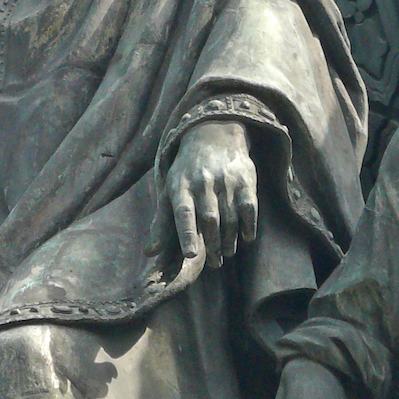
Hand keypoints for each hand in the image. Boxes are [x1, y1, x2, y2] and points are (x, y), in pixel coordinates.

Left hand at [163, 119, 257, 268]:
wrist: (213, 134)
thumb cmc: (187, 171)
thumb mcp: (170, 190)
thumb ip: (162, 223)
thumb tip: (150, 253)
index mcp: (180, 186)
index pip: (183, 213)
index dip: (187, 234)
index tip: (191, 254)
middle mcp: (203, 182)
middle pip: (209, 219)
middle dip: (213, 245)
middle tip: (215, 263)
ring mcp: (225, 179)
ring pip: (230, 216)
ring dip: (230, 239)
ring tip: (227, 254)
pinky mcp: (245, 178)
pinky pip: (249, 207)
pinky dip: (249, 225)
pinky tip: (246, 238)